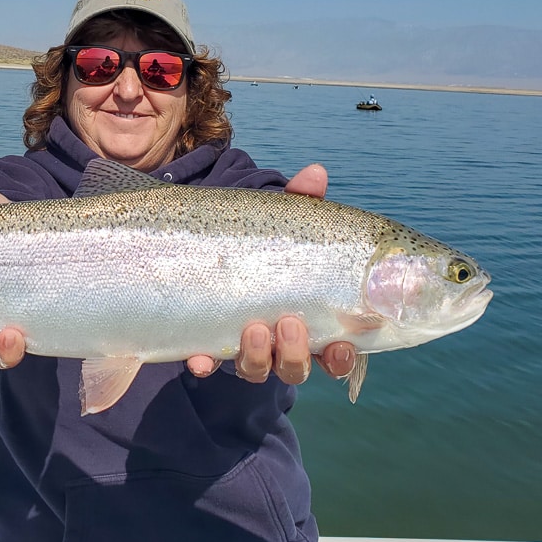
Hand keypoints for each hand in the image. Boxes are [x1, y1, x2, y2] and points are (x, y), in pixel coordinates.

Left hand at [186, 163, 357, 383]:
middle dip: (296, 354)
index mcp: (311, 318)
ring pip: (257, 369)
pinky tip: (199, 358)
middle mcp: (278, 341)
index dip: (341, 358)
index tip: (341, 345)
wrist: (204, 246)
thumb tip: (316, 173)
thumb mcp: (282, 221)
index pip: (336, 352)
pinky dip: (204, 363)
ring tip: (254, 328)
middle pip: (296, 367)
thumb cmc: (263, 240)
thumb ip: (301, 203)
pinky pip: (205, 363)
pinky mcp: (206, 341)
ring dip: (259, 357)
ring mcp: (241, 344)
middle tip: (289, 324)